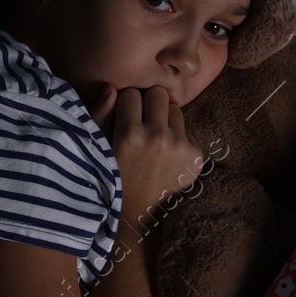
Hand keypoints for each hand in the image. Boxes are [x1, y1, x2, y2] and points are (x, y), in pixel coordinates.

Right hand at [87, 83, 204, 222]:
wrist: (137, 210)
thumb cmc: (112, 174)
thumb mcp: (98, 145)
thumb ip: (101, 114)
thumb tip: (112, 86)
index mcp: (130, 134)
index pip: (131, 94)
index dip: (126, 104)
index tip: (123, 116)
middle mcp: (158, 137)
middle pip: (159, 94)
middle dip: (148, 103)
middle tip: (141, 121)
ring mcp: (180, 146)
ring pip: (175, 109)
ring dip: (165, 118)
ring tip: (154, 138)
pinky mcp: (196, 155)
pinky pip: (188, 129)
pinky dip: (178, 136)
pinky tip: (166, 152)